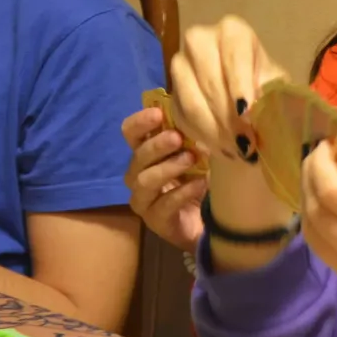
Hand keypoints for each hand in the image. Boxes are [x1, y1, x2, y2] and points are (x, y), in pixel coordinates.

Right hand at [121, 107, 204, 251]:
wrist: (206, 222)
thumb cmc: (197, 180)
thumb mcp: (196, 154)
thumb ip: (191, 137)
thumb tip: (199, 114)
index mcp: (144, 154)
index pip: (130, 133)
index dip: (140, 122)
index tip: (158, 113)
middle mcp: (137, 175)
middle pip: (137, 156)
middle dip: (157, 145)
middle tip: (178, 137)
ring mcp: (143, 200)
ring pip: (145, 181)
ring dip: (168, 167)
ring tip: (192, 159)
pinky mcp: (155, 221)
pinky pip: (164, 205)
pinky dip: (183, 192)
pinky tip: (200, 183)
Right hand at [170, 16, 290, 233]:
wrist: (251, 105)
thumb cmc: (269, 92)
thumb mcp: (278, 90)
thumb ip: (272, 96)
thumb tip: (255, 112)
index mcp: (232, 32)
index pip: (233, 53)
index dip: (240, 84)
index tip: (248, 114)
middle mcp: (199, 40)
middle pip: (208, 79)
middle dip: (228, 116)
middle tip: (247, 143)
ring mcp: (180, 66)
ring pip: (191, 101)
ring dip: (215, 131)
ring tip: (238, 151)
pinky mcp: (171, 93)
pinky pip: (182, 118)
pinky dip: (203, 137)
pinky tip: (224, 149)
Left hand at [299, 133, 336, 336]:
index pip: (334, 193)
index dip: (320, 166)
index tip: (322, 145)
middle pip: (316, 215)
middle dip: (309, 181)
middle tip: (315, 160)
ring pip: (313, 237)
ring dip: (308, 205)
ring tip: (315, 182)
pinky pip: (326, 254)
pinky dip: (319, 228)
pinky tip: (325, 211)